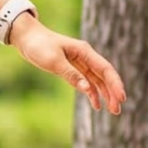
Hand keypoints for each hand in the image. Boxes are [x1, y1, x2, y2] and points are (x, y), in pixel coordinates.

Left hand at [10, 14, 124, 114]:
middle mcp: (86, 56)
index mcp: (84, 52)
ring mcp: (80, 62)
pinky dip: (92, 93)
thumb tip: (87, 89)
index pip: (105, 69)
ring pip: (97, 80)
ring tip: (112, 111)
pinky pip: (87, 81)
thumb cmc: (39, 46)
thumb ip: (71, 75)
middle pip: (104, 76)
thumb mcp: (54, 61)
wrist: (26, 37)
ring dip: (105, 94)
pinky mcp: (72, 67)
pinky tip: (96, 105)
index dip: (115, 84)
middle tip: (117, 110)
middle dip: (112, 92)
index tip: (121, 98)